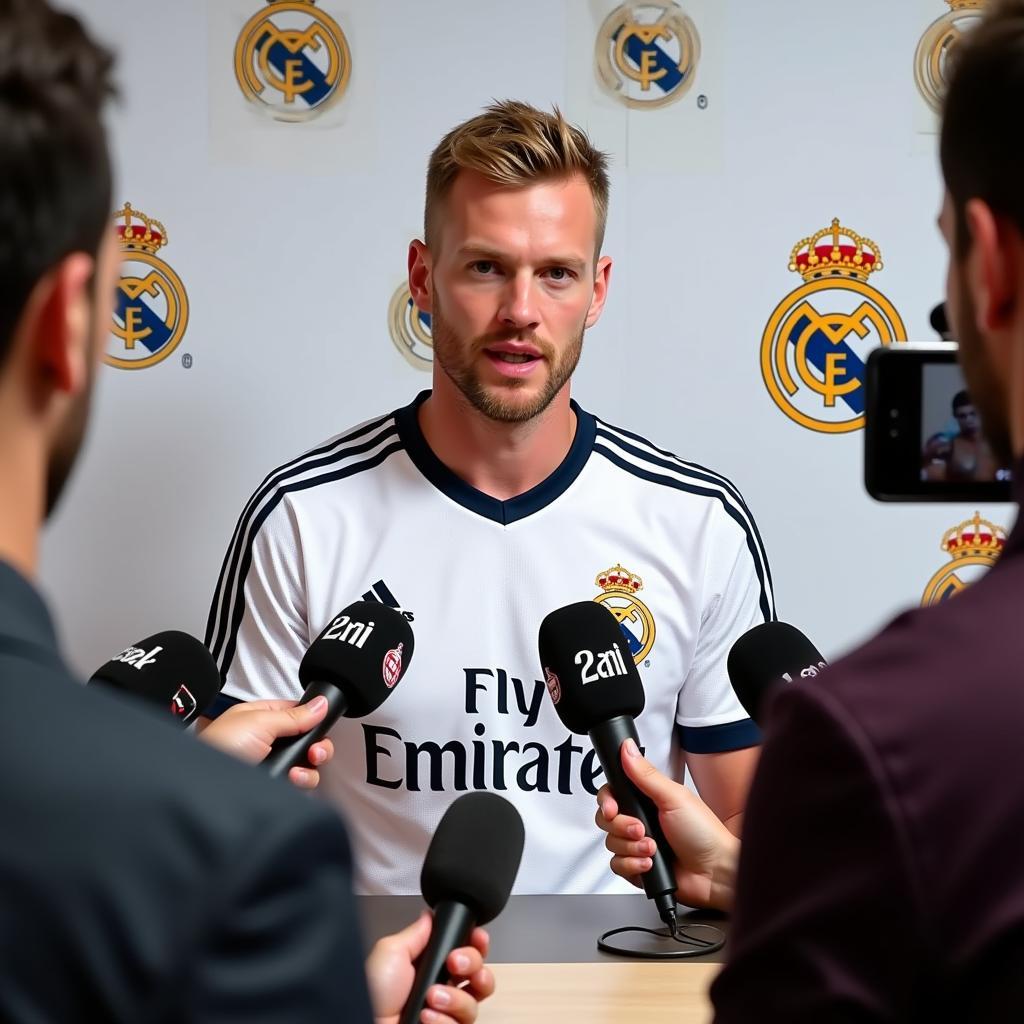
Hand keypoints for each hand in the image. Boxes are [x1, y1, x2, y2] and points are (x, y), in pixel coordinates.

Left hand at [196, 697, 334, 789]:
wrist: (203, 784)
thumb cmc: (219, 746)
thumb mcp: (259, 722)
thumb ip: (293, 714)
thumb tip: (321, 703)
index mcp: (264, 717)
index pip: (300, 713)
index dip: (314, 720)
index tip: (320, 727)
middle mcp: (270, 740)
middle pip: (308, 740)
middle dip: (317, 746)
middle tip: (314, 752)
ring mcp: (272, 763)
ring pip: (307, 764)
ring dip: (309, 767)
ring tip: (297, 771)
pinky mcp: (274, 784)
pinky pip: (299, 782)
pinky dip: (301, 781)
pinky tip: (292, 779)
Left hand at [366, 911, 492, 1023]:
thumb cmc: (372, 992)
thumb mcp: (391, 951)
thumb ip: (416, 933)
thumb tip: (430, 915)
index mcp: (431, 964)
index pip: (467, 950)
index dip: (477, 943)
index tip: (477, 937)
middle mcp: (443, 988)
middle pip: (480, 973)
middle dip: (473, 964)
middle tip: (453, 963)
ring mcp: (446, 1013)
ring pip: (474, 1002)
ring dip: (455, 997)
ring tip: (431, 997)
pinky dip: (444, 1020)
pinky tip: (426, 1017)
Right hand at [595, 738, 738, 911]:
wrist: (716, 873)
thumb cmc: (703, 832)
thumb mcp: (674, 797)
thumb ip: (645, 774)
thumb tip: (626, 747)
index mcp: (647, 799)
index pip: (612, 794)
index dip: (606, 801)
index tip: (612, 808)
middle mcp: (640, 820)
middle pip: (606, 819)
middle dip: (621, 826)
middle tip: (641, 829)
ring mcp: (637, 844)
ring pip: (611, 843)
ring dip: (631, 847)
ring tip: (653, 848)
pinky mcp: (637, 868)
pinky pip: (617, 866)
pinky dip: (632, 866)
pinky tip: (649, 864)